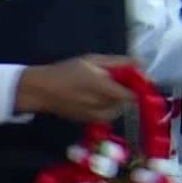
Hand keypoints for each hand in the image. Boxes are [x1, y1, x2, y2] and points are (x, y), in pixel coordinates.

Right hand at [14, 55, 136, 122]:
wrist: (40, 90)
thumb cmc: (65, 71)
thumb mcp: (91, 60)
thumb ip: (118, 62)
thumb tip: (141, 63)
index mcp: (102, 87)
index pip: (131, 94)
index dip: (136, 88)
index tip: (132, 80)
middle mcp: (100, 104)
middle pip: (125, 103)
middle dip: (124, 93)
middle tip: (114, 83)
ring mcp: (94, 116)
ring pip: (117, 111)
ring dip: (116, 102)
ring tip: (104, 92)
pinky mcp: (88, 122)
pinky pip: (106, 116)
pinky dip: (106, 109)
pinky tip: (95, 100)